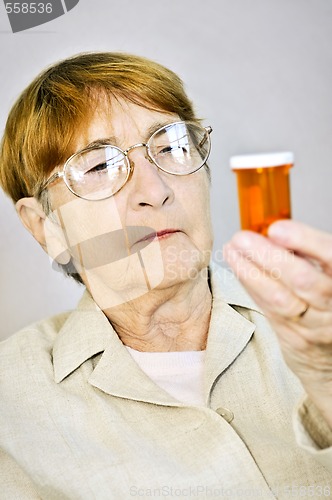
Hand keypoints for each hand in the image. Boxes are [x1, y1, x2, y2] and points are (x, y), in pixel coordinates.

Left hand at [223, 220, 331, 427]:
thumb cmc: (328, 298)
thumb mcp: (326, 272)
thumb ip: (307, 254)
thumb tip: (273, 233)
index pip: (330, 257)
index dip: (305, 241)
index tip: (277, 229)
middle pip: (302, 280)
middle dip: (269, 256)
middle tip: (242, 238)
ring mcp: (314, 325)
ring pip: (280, 299)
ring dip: (250, 272)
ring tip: (232, 251)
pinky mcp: (294, 339)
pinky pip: (269, 310)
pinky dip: (251, 286)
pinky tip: (237, 268)